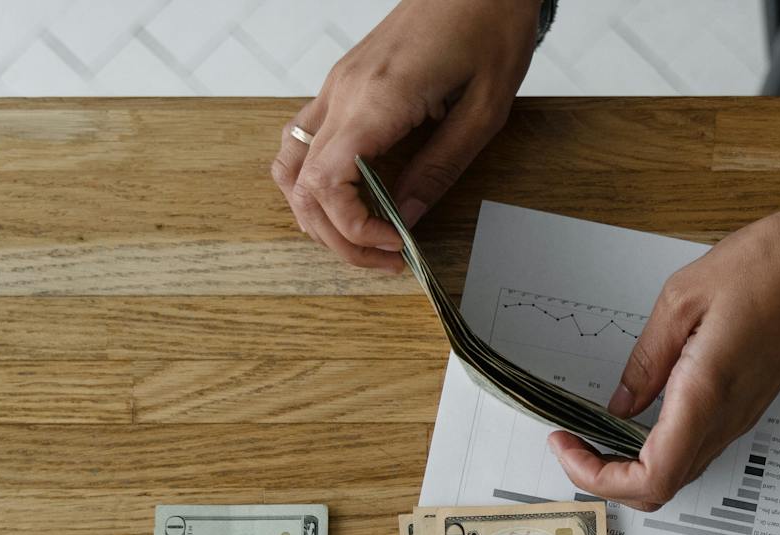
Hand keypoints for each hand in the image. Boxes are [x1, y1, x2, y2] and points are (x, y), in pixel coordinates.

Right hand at [273, 0, 537, 269]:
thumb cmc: (488, 30)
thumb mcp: (483, 113)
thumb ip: (440, 169)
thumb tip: (406, 218)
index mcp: (374, 100)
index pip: (326, 184)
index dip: (352, 230)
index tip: (393, 246)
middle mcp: (342, 92)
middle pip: (302, 184)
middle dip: (336, 235)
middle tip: (383, 259)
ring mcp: (336, 86)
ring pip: (291, 162)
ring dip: (317, 210)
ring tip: (363, 237)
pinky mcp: (344, 84)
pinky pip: (306, 138)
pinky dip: (317, 179)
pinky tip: (354, 198)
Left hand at [550, 201, 779, 510]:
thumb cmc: (770, 267)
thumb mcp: (683, 299)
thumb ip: (646, 360)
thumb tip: (621, 403)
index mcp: (706, 393)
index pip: (651, 477)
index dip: (600, 476)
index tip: (569, 444)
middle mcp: (727, 418)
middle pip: (663, 489)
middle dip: (609, 478)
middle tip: (574, 442)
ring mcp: (740, 416)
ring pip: (680, 472)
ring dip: (633, 466)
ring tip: (596, 430)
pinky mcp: (747, 405)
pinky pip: (697, 447)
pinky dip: (658, 448)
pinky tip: (637, 416)